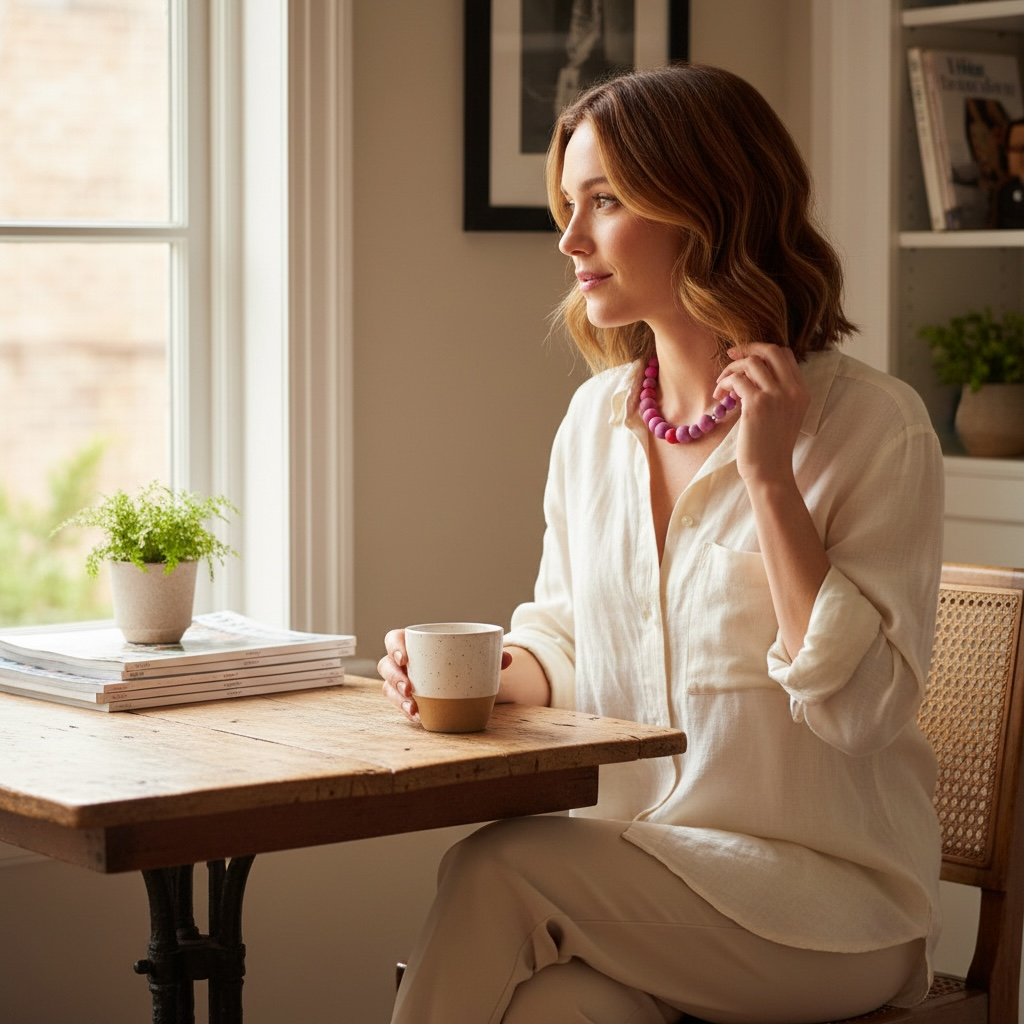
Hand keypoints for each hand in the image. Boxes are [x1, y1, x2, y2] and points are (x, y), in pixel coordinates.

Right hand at [378, 629, 513, 723]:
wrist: (461, 676)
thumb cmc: (460, 658)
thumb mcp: (474, 654)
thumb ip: (490, 654)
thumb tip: (506, 659)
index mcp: (414, 642)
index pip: (394, 639)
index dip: (395, 647)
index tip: (406, 658)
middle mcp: (403, 662)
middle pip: (386, 665)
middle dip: (394, 677)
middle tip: (409, 688)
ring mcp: (402, 681)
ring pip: (387, 688)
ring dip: (398, 699)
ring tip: (414, 709)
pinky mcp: (406, 699)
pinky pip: (400, 705)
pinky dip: (408, 712)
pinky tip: (420, 718)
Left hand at [715, 342, 809, 486]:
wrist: (770, 471)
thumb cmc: (771, 448)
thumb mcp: (783, 415)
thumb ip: (776, 394)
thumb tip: (750, 375)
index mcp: (801, 391)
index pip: (786, 355)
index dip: (763, 351)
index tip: (745, 358)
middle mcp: (792, 390)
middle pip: (771, 350)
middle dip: (748, 348)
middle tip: (730, 355)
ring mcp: (777, 395)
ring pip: (751, 362)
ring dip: (731, 369)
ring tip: (721, 385)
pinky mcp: (757, 404)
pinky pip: (737, 380)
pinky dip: (725, 383)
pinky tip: (720, 396)